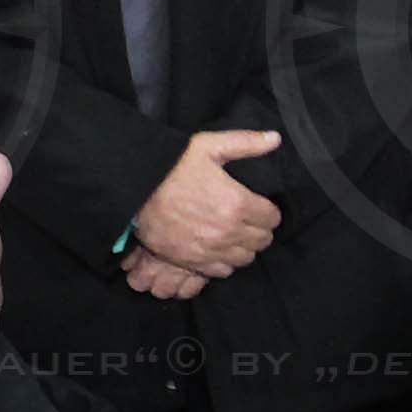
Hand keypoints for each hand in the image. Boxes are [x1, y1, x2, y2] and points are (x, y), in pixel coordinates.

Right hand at [129, 127, 287, 278]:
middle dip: (259, 230)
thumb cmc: (172, 166)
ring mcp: (210, 250)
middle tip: (249, 220)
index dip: (269, 211)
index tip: (260, 207)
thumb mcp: (209, 146)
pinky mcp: (192, 262)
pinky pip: (222, 272)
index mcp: (237, 203)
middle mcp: (228, 231)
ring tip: (234, 235)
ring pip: (245, 258)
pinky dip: (225, 262)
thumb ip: (246, 143)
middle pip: (262, 241)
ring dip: (244, 247)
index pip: (272, 218)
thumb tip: (275, 139)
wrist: (135, 190)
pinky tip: (218, 248)